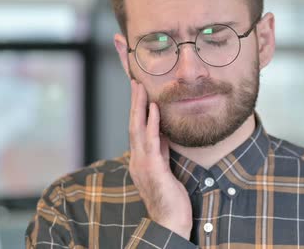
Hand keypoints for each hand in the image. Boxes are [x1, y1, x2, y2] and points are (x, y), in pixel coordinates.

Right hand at [128, 80, 192, 238]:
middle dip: (134, 102)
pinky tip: (154, 109)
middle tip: (135, 81)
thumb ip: (162, 151)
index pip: (136, 130)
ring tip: (140, 88)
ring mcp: (143, 164)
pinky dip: (152, 123)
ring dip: (139, 107)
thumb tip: (163, 133)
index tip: (139, 91)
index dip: (137, 110)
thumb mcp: (165, 169)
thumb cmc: (170, 198)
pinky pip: (152, 142)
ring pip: (138, 130)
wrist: (170, 222)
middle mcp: (137, 160)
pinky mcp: (153, 169)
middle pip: (133, 125)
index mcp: (140, 160)